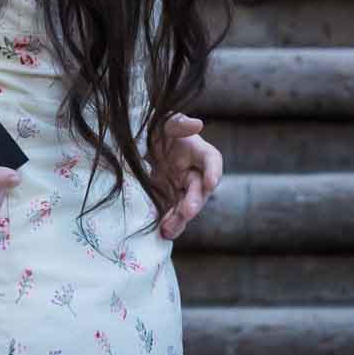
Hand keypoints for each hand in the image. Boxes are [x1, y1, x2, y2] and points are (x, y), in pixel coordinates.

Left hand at [151, 112, 222, 239]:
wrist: (140, 142)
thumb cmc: (159, 128)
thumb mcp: (165, 122)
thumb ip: (179, 123)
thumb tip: (197, 124)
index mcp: (198, 152)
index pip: (212, 160)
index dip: (214, 171)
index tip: (211, 183)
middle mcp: (193, 173)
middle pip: (199, 190)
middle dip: (195, 202)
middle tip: (188, 212)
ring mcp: (181, 188)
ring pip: (186, 207)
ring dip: (180, 219)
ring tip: (169, 230)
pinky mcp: (167, 198)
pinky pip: (171, 213)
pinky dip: (168, 223)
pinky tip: (161, 233)